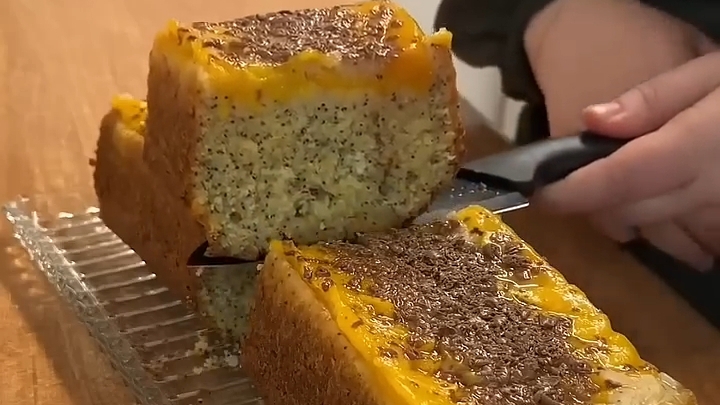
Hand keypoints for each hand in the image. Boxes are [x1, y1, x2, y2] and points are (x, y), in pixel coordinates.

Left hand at [537, 51, 719, 269]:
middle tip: (566, 185)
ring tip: (608, 188)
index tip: (540, 195)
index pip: (624, 178)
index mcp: (699, 143)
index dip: (575, 192)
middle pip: (632, 209)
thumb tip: (591, 119)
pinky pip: (685, 237)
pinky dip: (658, 224)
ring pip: (655, 228)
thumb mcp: (711, 71)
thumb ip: (654, 98)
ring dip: (622, 215)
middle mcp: (710, 187)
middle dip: (592, 203)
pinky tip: (652, 200)